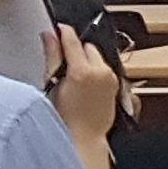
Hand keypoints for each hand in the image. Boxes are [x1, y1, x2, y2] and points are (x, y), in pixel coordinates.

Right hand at [48, 26, 121, 140]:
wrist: (85, 138)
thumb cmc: (64, 120)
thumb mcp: (51, 86)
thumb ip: (52, 58)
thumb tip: (50, 36)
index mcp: (83, 71)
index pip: (73, 40)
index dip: (63, 32)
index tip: (56, 30)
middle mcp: (101, 72)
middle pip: (88, 47)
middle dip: (76, 51)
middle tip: (62, 65)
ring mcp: (112, 79)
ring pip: (97, 57)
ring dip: (86, 61)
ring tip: (73, 78)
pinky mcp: (117, 85)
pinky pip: (105, 69)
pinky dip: (95, 70)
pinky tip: (84, 85)